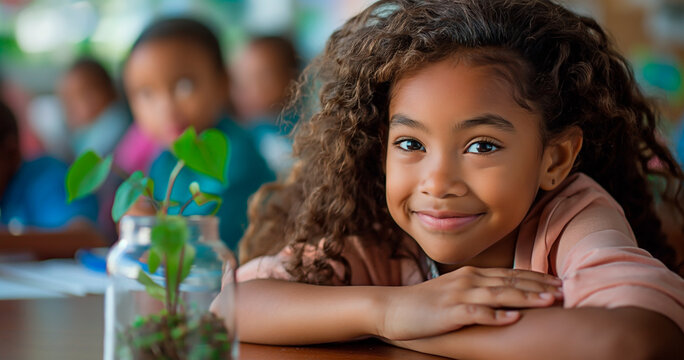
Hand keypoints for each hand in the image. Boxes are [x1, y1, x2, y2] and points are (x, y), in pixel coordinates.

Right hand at [378, 266, 562, 339]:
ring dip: (525, 297)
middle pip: (510, 281)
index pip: (510, 274)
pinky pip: (476, 313)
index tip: (558, 282)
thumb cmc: (424, 305)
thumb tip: (501, 299)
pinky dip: (495, 316)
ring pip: (498, 294)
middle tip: (563, 291)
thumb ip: (476, 292)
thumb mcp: (454, 293)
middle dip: (538, 286)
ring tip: (548, 302)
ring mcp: (458, 295)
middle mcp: (468, 280)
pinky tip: (512, 319)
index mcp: (471, 276)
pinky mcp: (449, 312)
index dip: (535, 278)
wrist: (391, 308)